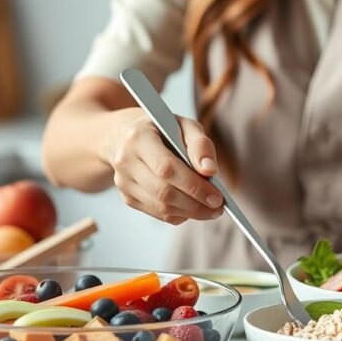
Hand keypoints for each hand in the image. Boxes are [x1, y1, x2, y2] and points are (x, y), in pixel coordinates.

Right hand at [102, 108, 222, 224]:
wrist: (128, 137)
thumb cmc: (163, 130)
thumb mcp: (185, 126)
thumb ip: (200, 144)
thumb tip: (210, 170)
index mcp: (138, 138)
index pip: (167, 168)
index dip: (194, 186)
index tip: (218, 197)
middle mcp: (125, 161)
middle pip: (164, 192)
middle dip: (196, 204)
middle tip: (218, 207)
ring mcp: (123, 182)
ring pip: (161, 207)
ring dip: (191, 212)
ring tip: (211, 210)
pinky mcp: (127, 198)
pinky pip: (158, 214)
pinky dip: (180, 214)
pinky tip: (192, 208)